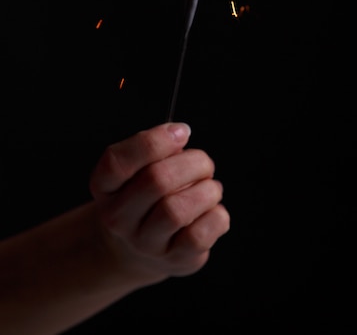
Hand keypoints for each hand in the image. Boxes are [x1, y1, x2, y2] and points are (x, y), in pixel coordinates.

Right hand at [89, 122, 229, 286]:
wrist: (140, 246)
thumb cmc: (147, 194)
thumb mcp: (140, 167)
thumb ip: (156, 148)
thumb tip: (180, 134)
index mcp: (104, 186)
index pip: (118, 161)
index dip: (154, 141)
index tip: (182, 132)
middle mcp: (117, 218)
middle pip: (156, 180)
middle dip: (192, 163)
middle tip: (204, 163)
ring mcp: (144, 243)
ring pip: (178, 210)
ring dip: (207, 190)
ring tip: (210, 188)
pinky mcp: (173, 260)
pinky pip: (200, 235)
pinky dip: (216, 215)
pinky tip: (212, 210)